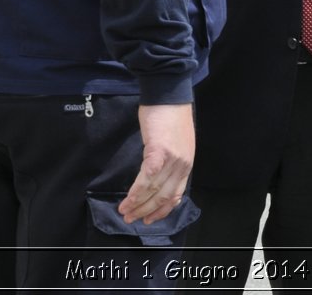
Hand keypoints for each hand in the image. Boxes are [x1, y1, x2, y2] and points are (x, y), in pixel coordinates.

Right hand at [118, 103, 193, 225]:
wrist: (169, 91)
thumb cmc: (169, 113)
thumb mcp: (176, 141)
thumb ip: (171, 160)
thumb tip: (157, 175)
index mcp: (187, 163)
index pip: (175, 195)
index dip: (161, 210)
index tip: (149, 219)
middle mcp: (182, 164)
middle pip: (163, 196)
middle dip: (146, 211)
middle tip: (131, 220)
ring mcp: (172, 158)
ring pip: (154, 190)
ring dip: (137, 204)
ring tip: (124, 212)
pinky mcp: (159, 151)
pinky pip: (146, 178)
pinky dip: (136, 191)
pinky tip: (127, 199)